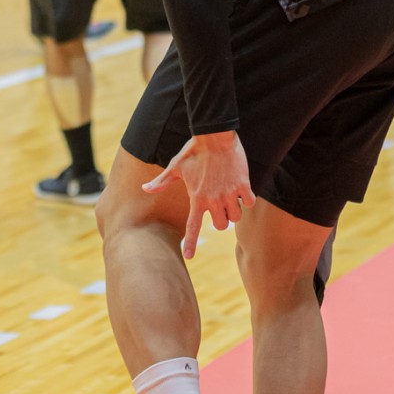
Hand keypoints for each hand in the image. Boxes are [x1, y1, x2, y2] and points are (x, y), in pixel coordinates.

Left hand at [143, 132, 254, 258]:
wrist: (214, 136)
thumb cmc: (194, 151)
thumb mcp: (176, 167)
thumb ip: (162, 182)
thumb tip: (144, 189)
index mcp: (197, 198)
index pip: (192, 227)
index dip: (190, 243)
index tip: (188, 257)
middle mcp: (213, 200)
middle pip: (220, 226)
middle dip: (220, 221)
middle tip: (218, 209)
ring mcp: (229, 194)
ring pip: (235, 218)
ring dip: (233, 212)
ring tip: (230, 200)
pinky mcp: (242, 185)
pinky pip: (248, 203)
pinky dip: (246, 200)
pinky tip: (242, 191)